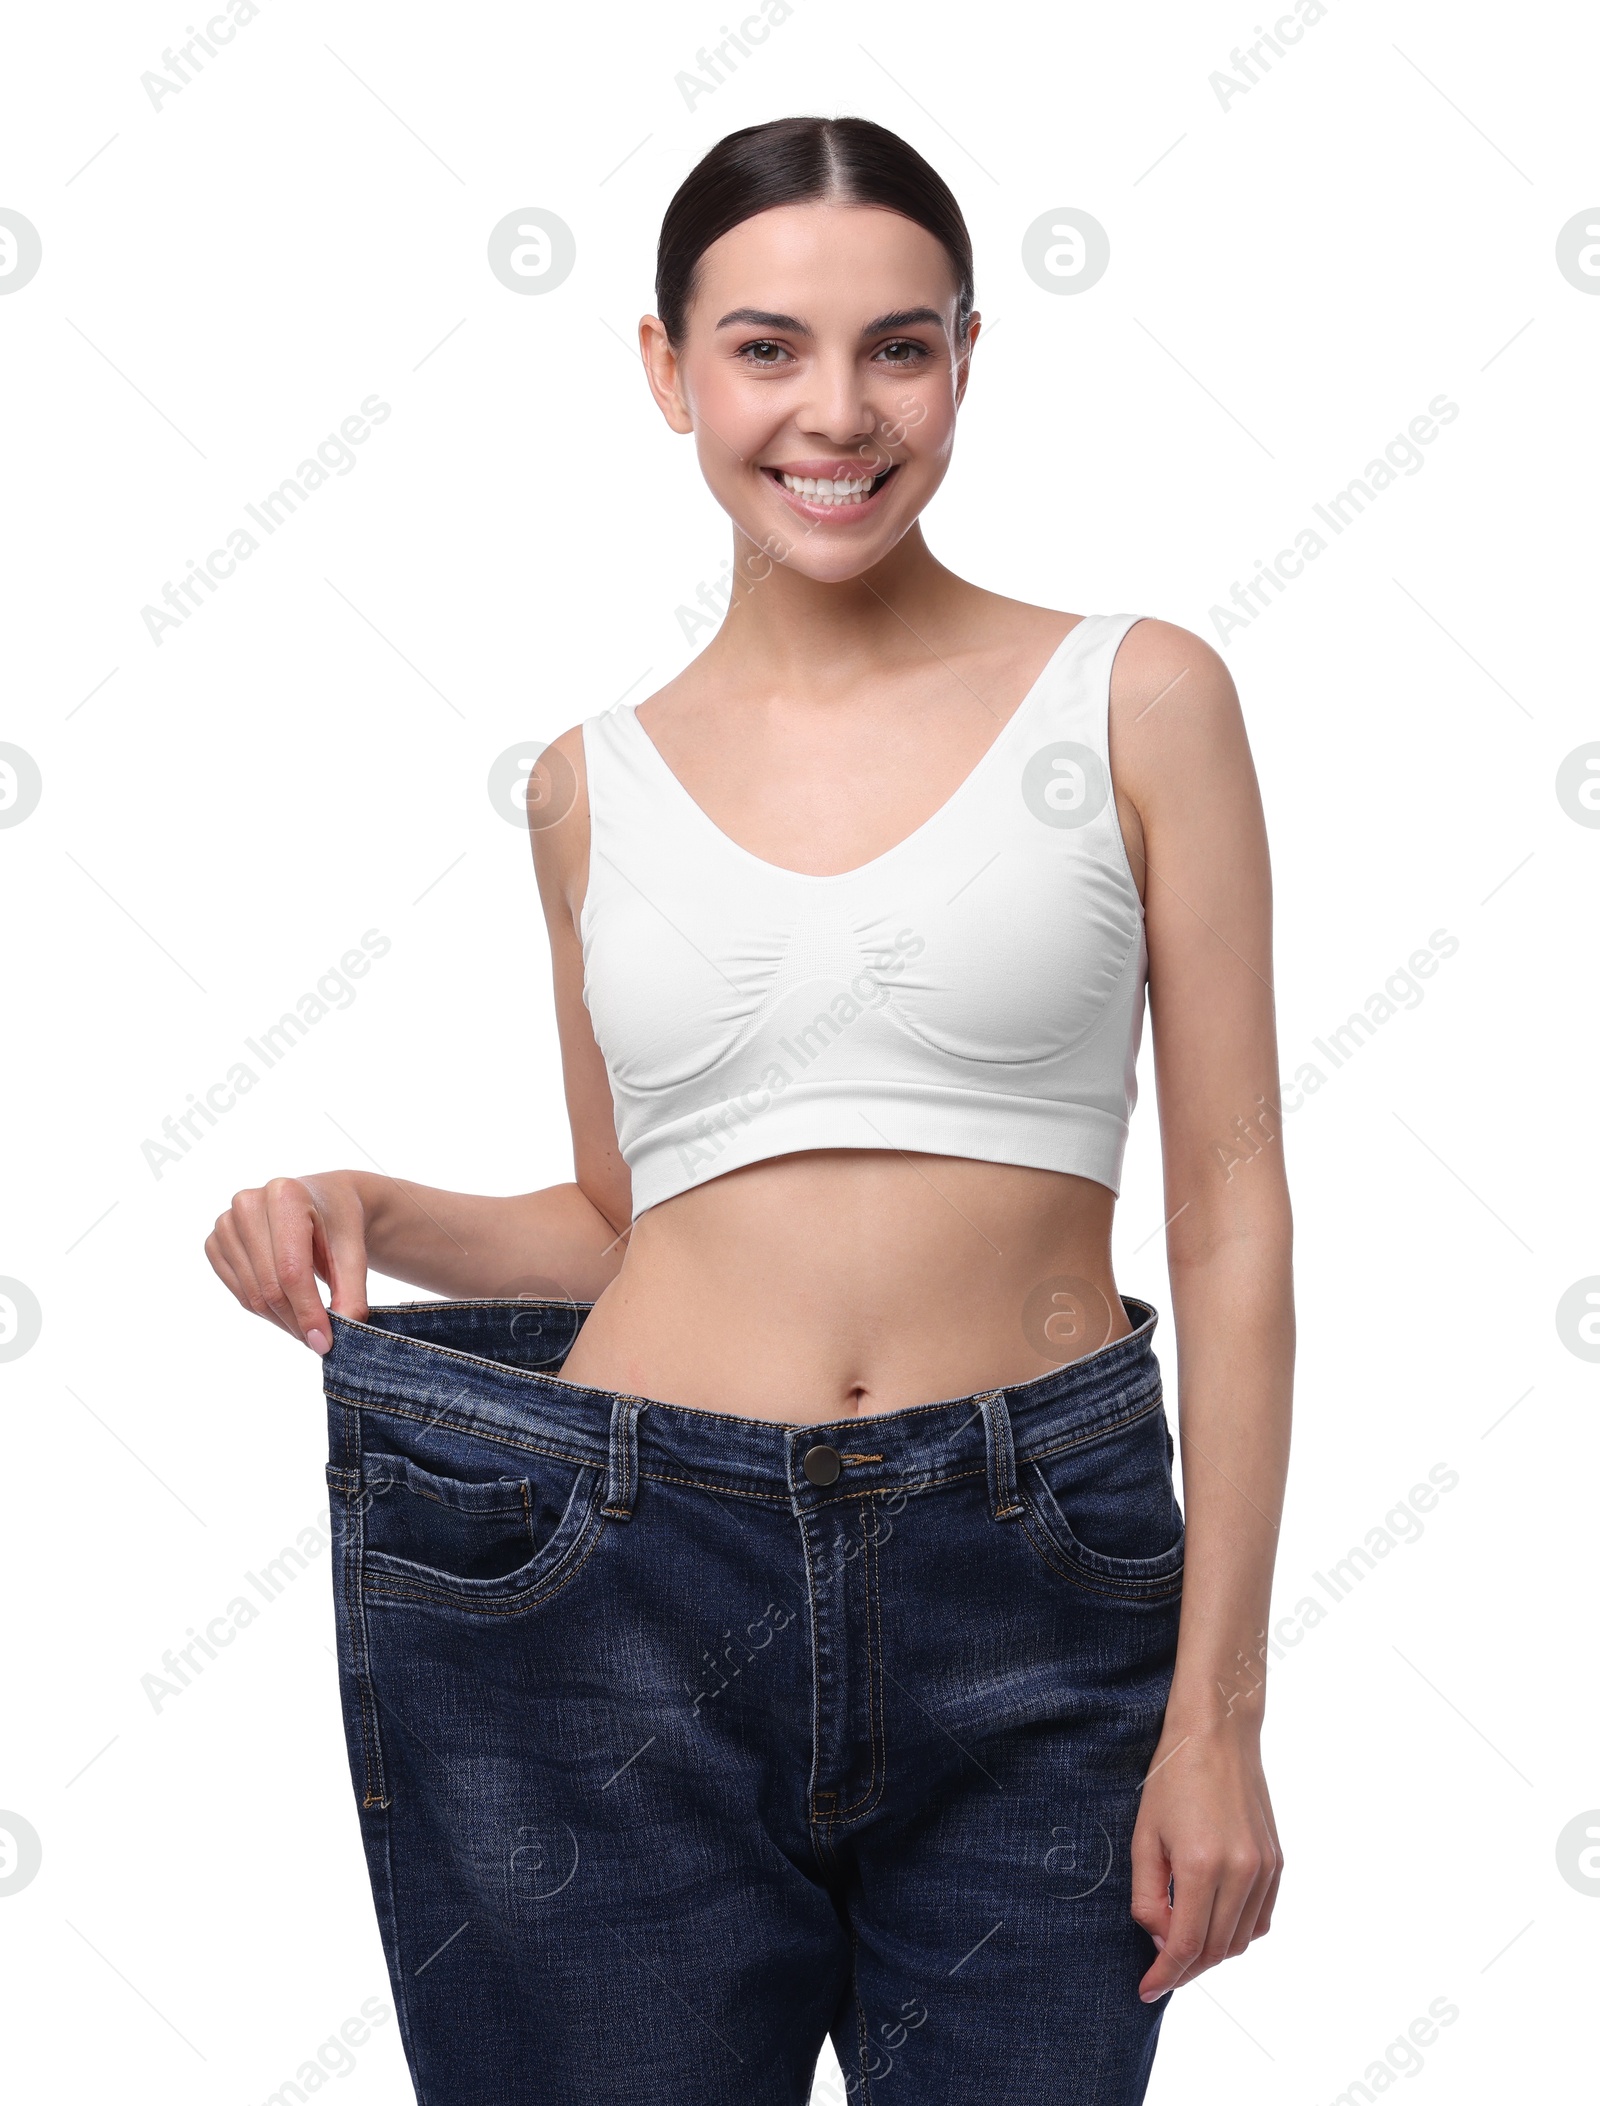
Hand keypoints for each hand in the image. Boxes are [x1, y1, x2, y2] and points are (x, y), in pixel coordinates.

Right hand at [206, 1172, 369, 1353]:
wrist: (321, 1201)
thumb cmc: (337, 1222)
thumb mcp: (354, 1250)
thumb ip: (352, 1290)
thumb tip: (343, 1331)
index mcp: (285, 1195)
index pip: (291, 1269)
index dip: (307, 1311)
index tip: (324, 1342)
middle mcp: (248, 1203)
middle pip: (269, 1285)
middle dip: (296, 1321)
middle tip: (320, 1341)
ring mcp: (225, 1223)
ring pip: (252, 1295)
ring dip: (281, 1321)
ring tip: (307, 1326)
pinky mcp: (215, 1243)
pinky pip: (238, 1292)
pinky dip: (264, 1310)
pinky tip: (287, 1309)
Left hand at [1130, 1720, 1282, 2002]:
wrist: (1217, 1734)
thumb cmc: (1171, 1779)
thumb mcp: (1143, 1836)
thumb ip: (1148, 1895)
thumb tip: (1160, 1938)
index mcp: (1201, 1865)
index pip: (1186, 1945)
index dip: (1165, 1974)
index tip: (1147, 1988)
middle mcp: (1241, 1872)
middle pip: (1217, 1950)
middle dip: (1186, 1968)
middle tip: (1160, 1968)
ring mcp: (1265, 1868)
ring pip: (1242, 1940)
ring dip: (1213, 1953)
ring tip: (1183, 1942)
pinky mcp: (1277, 1861)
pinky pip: (1261, 1918)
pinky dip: (1238, 1932)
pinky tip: (1214, 1921)